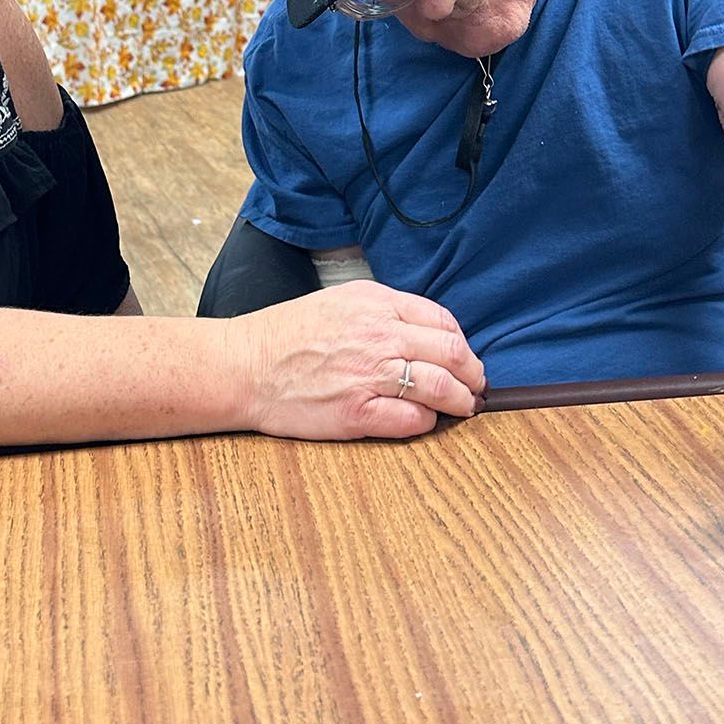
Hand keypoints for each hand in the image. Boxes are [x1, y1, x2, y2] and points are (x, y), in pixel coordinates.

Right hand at [228, 282, 485, 441]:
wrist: (246, 364)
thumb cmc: (289, 334)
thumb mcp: (341, 301)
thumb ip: (383, 311)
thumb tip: (425, 332)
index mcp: (376, 304)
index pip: (441, 320)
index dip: (462, 342)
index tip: (465, 357)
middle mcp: (379, 335)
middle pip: (451, 353)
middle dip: (473, 374)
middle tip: (477, 387)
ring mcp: (369, 375)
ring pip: (440, 387)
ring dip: (461, 401)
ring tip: (464, 408)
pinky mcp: (357, 413)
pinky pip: (411, 420)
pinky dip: (427, 423)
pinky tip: (424, 421)